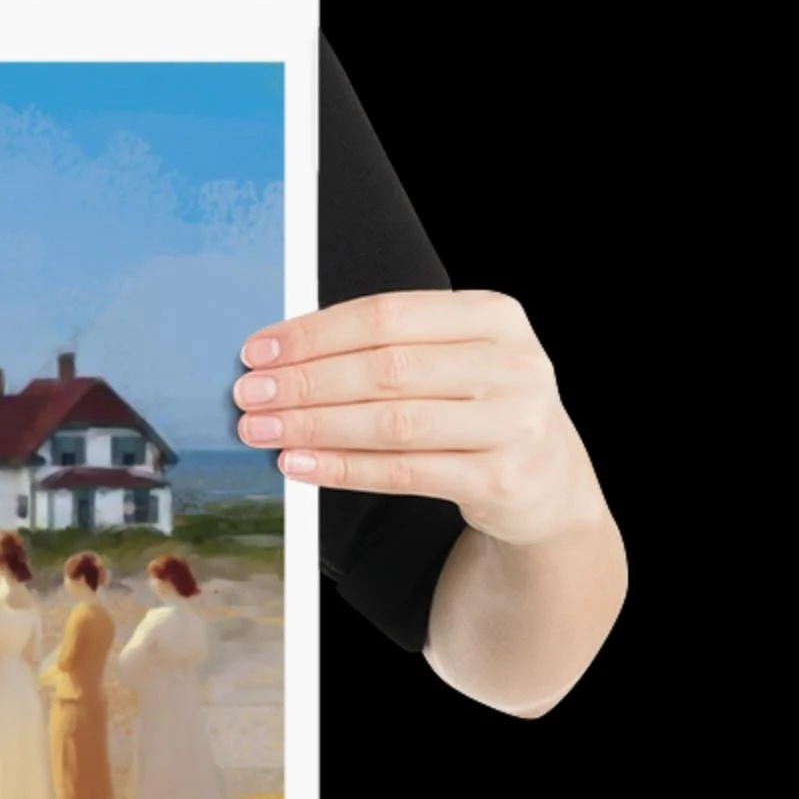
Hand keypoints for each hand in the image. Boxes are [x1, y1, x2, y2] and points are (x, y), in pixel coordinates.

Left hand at [234, 289, 596, 546]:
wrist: (548, 482)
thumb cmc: (478, 406)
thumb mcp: (452, 359)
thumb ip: (386, 348)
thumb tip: (281, 355)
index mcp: (495, 316)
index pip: (387, 316)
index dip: (314, 333)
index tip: (258, 352)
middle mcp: (513, 365)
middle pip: (384, 369)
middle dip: (304, 382)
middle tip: (249, 394)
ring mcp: (513, 424)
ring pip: (390, 423)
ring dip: (313, 426)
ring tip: (260, 430)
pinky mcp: (500, 480)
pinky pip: (403, 472)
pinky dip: (342, 467)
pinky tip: (298, 464)